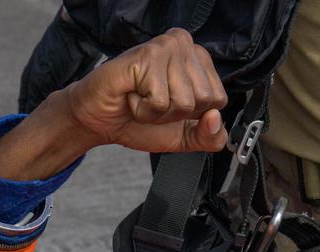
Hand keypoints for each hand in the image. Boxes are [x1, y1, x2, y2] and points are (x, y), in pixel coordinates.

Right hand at [0, 29, 227, 181]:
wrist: (100, 121)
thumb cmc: (138, 120)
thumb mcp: (184, 137)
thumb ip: (210, 137)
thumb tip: (215, 119)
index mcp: (198, 60)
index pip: (219, 100)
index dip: (192, 115)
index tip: (169, 105)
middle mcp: (185, 45)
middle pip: (204, 101)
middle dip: (175, 114)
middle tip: (153, 101)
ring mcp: (167, 47)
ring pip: (184, 102)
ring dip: (158, 112)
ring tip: (141, 98)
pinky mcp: (148, 56)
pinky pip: (160, 101)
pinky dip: (143, 110)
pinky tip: (132, 96)